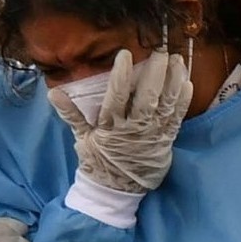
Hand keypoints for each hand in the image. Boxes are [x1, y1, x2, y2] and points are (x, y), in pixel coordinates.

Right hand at [47, 48, 191, 193]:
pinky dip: (183, 101)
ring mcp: (152, 134)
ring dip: (173, 81)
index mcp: (110, 126)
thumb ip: (71, 113)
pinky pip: (177, 118)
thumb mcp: (82, 138)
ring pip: (165, 104)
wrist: (116, 190)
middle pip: (146, 97)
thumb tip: (53, 93)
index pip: (115, 96)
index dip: (121, 75)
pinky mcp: (166, 139)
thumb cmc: (98, 161)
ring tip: (177, 60)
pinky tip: (187, 82)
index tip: (125, 54)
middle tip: (160, 51)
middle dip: (154, 73)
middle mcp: (133, 128)